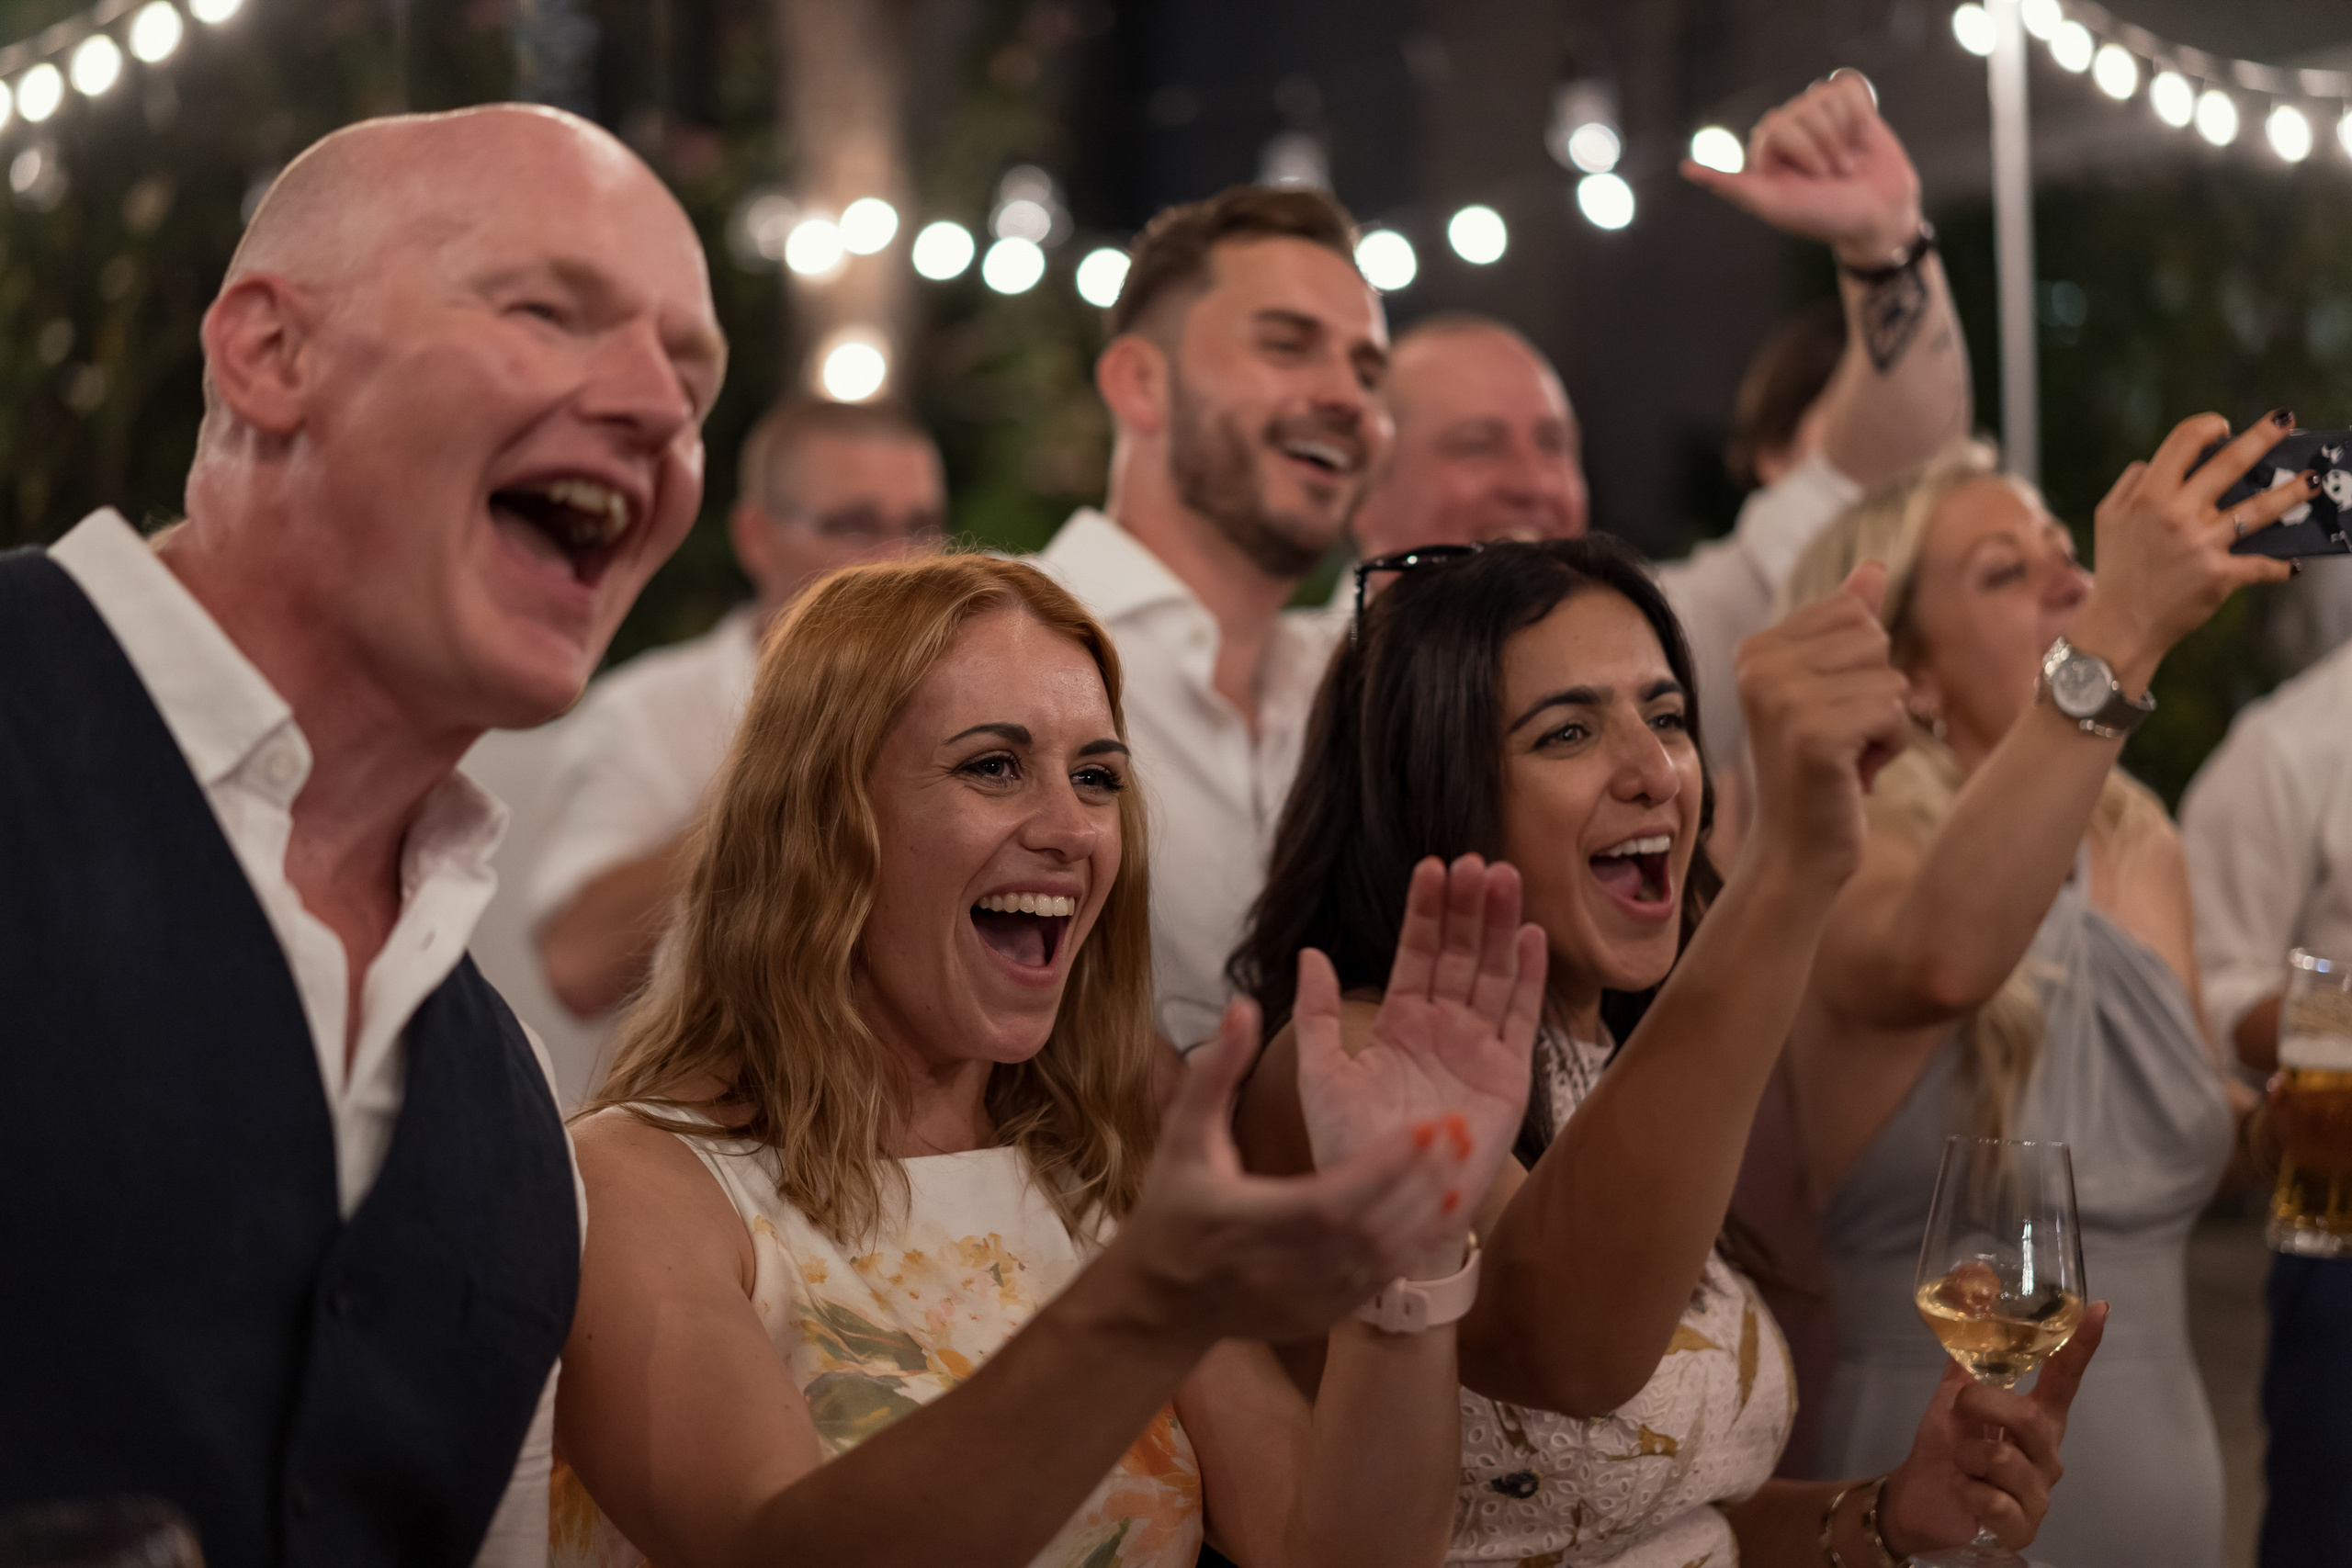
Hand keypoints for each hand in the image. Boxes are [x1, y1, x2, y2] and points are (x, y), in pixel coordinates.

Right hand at [1109, 995, 1461, 1345]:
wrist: (1160, 1302)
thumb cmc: (1171, 1210)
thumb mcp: (1182, 1136)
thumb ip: (1215, 1071)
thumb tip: (1244, 1007)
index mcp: (1255, 1221)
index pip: (1334, 1198)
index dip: (1384, 1166)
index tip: (1423, 1126)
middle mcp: (1287, 1267)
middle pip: (1372, 1229)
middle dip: (1420, 1181)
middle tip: (1456, 1133)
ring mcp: (1308, 1299)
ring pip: (1385, 1259)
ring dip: (1425, 1212)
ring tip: (1457, 1165)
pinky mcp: (1322, 1317)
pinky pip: (1380, 1283)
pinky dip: (1412, 1246)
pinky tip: (1434, 1209)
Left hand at [1294, 855, 1544, 1277]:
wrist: (1386, 1208)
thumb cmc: (1349, 1148)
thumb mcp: (1321, 1073)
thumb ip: (1317, 1014)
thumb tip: (1310, 953)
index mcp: (1401, 1024)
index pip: (1417, 953)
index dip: (1426, 912)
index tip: (1432, 867)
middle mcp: (1444, 1029)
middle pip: (1462, 954)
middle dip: (1468, 908)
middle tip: (1475, 862)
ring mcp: (1479, 1049)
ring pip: (1493, 974)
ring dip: (1500, 927)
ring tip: (1503, 880)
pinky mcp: (1509, 1076)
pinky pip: (1521, 1018)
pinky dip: (1528, 977)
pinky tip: (1530, 936)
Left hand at [1680, 70, 1921, 265]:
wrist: (1878, 217)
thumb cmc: (1825, 217)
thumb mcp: (1775, 205)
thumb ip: (1733, 186)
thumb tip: (1685, 169)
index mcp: (1765, 149)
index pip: (1779, 124)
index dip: (1804, 151)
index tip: (1811, 182)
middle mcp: (1789, 127)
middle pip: (1804, 110)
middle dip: (1825, 147)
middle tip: (1832, 177)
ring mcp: (1819, 114)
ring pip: (1827, 98)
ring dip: (1845, 135)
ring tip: (1847, 164)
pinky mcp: (1849, 105)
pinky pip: (1850, 86)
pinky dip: (1862, 115)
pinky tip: (1861, 140)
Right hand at [1733, 562, 1911, 889]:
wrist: (1795, 853)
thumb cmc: (1819, 771)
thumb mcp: (1829, 691)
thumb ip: (1846, 626)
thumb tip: (1874, 566)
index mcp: (1757, 649)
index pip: (1854, 613)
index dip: (1861, 666)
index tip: (1829, 713)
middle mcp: (1759, 667)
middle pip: (1874, 639)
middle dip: (1877, 693)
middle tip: (1839, 741)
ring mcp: (1782, 700)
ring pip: (1890, 677)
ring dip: (1886, 724)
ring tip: (1845, 759)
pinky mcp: (1814, 734)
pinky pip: (1895, 711)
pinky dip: (1890, 748)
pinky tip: (1854, 776)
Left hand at [1879, 1300, 2109, 1554]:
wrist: (1917, 1499)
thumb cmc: (1944, 1447)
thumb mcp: (1952, 1400)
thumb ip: (1967, 1362)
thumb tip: (1966, 1302)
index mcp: (2037, 1419)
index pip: (2065, 1379)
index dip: (2080, 1345)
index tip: (2098, 1309)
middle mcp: (2047, 1454)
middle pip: (2028, 1417)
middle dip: (1982, 1407)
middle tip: (1958, 1414)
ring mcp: (2038, 1493)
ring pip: (2003, 1459)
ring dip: (1966, 1455)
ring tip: (1962, 1465)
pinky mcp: (2022, 1527)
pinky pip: (1995, 1501)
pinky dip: (1969, 1492)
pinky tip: (1968, 1495)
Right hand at [2069, 412, 2303, 689]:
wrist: (2119, 626)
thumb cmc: (2115, 568)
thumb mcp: (2107, 518)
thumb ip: (2130, 483)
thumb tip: (2154, 461)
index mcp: (2148, 496)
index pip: (2183, 442)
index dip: (2207, 426)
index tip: (2223, 427)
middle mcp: (2176, 514)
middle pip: (2230, 463)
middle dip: (2263, 436)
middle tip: (2286, 420)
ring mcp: (2201, 544)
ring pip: (2259, 509)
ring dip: (2292, 491)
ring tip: (2314, 480)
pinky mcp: (2219, 575)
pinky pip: (2260, 565)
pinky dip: (2280, 566)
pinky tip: (2293, 564)